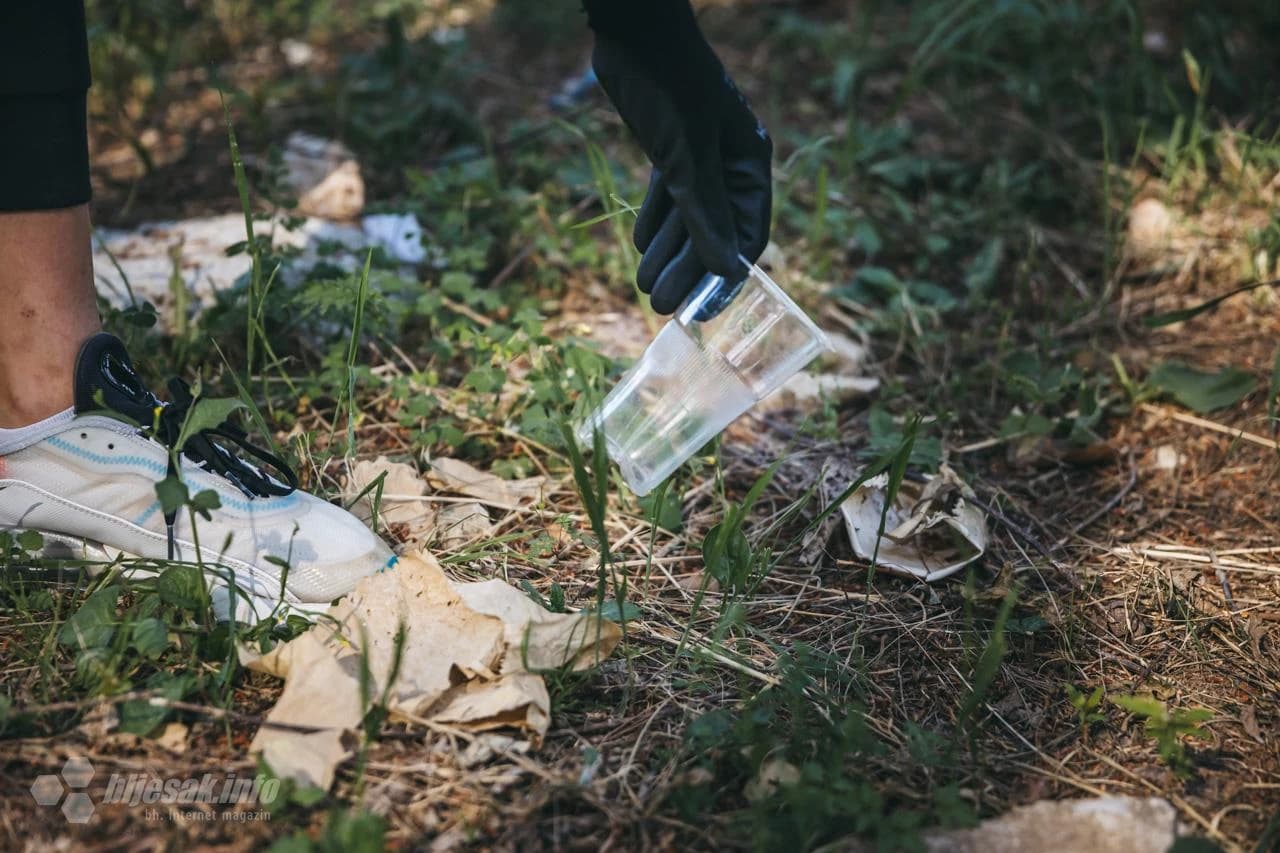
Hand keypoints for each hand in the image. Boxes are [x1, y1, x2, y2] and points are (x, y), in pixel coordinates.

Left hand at [592, 29, 771, 314]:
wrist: (633, 31)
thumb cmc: (670, 86)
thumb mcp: (687, 155)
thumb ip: (704, 213)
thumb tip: (725, 271)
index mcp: (749, 162)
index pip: (747, 235)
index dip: (725, 276)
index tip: (703, 311)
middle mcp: (731, 163)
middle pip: (713, 233)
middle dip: (687, 271)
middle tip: (661, 307)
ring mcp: (701, 155)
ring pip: (687, 218)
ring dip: (666, 253)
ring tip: (644, 286)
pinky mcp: (671, 147)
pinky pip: (669, 196)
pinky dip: (655, 222)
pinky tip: (640, 247)